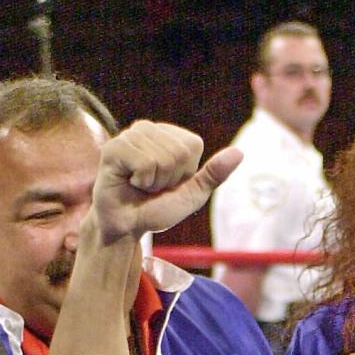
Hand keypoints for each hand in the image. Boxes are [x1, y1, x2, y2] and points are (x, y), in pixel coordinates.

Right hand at [91, 120, 241, 243]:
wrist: (127, 226)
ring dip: (154, 182)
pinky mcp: (114, 147)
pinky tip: (129, 182)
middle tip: (152, 187)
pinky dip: (141, 181)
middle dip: (169, 179)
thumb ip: (214, 174)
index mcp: (169, 136)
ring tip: (140, 185)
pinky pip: (144, 163)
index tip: (169, 183)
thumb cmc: (157, 208)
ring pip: (162, 158)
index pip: (193, 145)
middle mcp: (149, 129)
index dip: (185, 172)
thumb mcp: (193, 194)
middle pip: (179, 152)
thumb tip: (240, 152)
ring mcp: (130, 135)